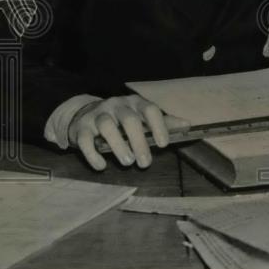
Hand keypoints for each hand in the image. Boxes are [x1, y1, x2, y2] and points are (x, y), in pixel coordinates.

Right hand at [67, 94, 188, 170]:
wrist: (86, 115)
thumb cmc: (121, 120)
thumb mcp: (142, 118)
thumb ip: (164, 122)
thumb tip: (188, 125)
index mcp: (135, 103)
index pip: (149, 109)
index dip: (158, 125)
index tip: (163, 144)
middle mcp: (116, 105)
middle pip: (129, 119)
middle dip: (139, 141)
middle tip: (146, 163)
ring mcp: (97, 114)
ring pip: (107, 125)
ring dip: (118, 145)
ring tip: (127, 161)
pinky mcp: (80, 127)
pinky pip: (85, 139)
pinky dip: (93, 154)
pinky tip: (102, 166)